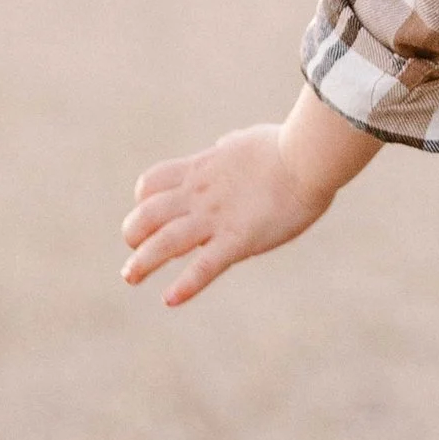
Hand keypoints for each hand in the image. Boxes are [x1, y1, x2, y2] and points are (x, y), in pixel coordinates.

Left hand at [121, 92, 379, 306]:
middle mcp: (200, 194)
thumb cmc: (287, 145)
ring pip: (164, 243)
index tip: (152, 213)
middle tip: (134, 249)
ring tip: (130, 276)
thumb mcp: (249, 140)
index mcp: (201, 169)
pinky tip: (170, 299)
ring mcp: (216, 218)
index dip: (143, 200)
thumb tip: (227, 144)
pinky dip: (185, 286)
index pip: (151, 183)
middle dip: (133, 232)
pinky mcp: (238, 240)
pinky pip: (204, 267)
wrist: (308, 156)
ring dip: (142, 262)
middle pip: (146, 214)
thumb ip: (232, 146)